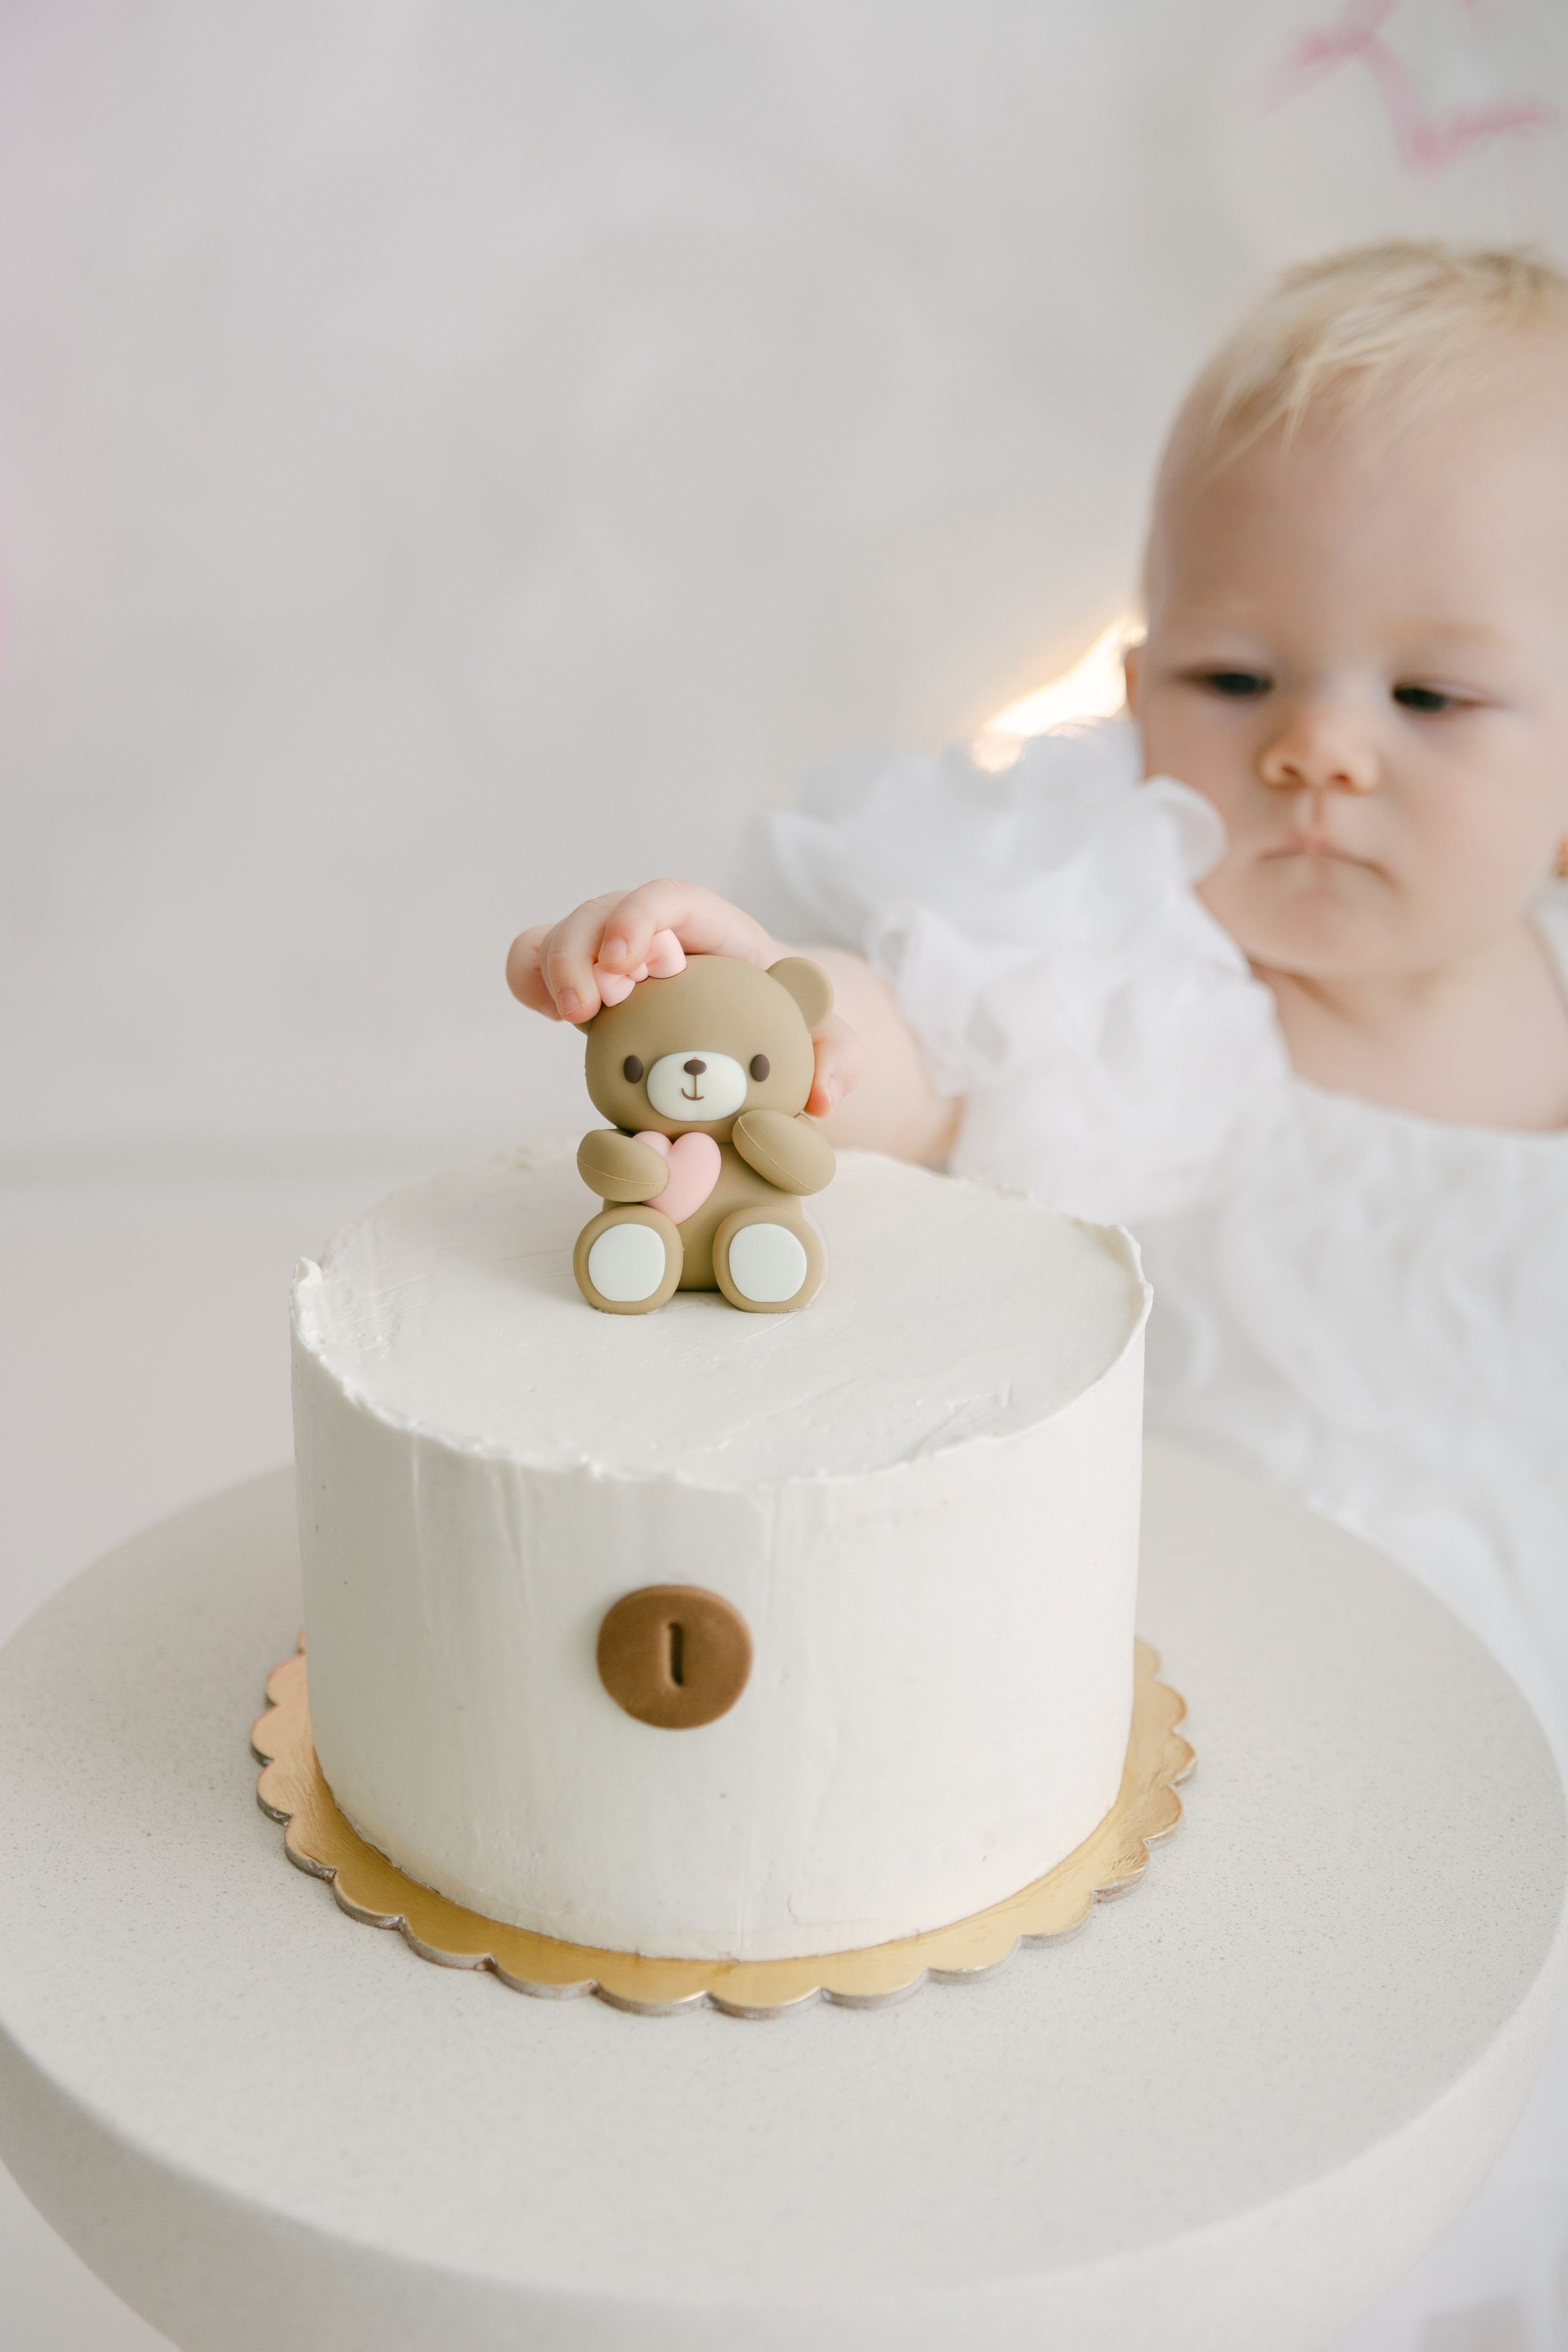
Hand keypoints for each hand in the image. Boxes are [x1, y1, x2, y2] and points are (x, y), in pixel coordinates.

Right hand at [506, 880, 863, 1118]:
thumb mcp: (822, 1039)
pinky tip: (549, 1015)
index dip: (639, 918)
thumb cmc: (784, 1025)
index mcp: (712, 928)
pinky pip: (537, 964)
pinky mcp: (584, 985)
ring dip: (553, 968)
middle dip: (584, 950)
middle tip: (588, 1010)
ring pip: (562, 932)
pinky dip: (530, 980)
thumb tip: (825, 1097)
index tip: (626, 962)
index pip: (668, 897)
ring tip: (569, 1017)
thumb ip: (837, 1056)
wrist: (751, 1036)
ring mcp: (612, 957)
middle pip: (603, 910)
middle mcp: (655, 932)